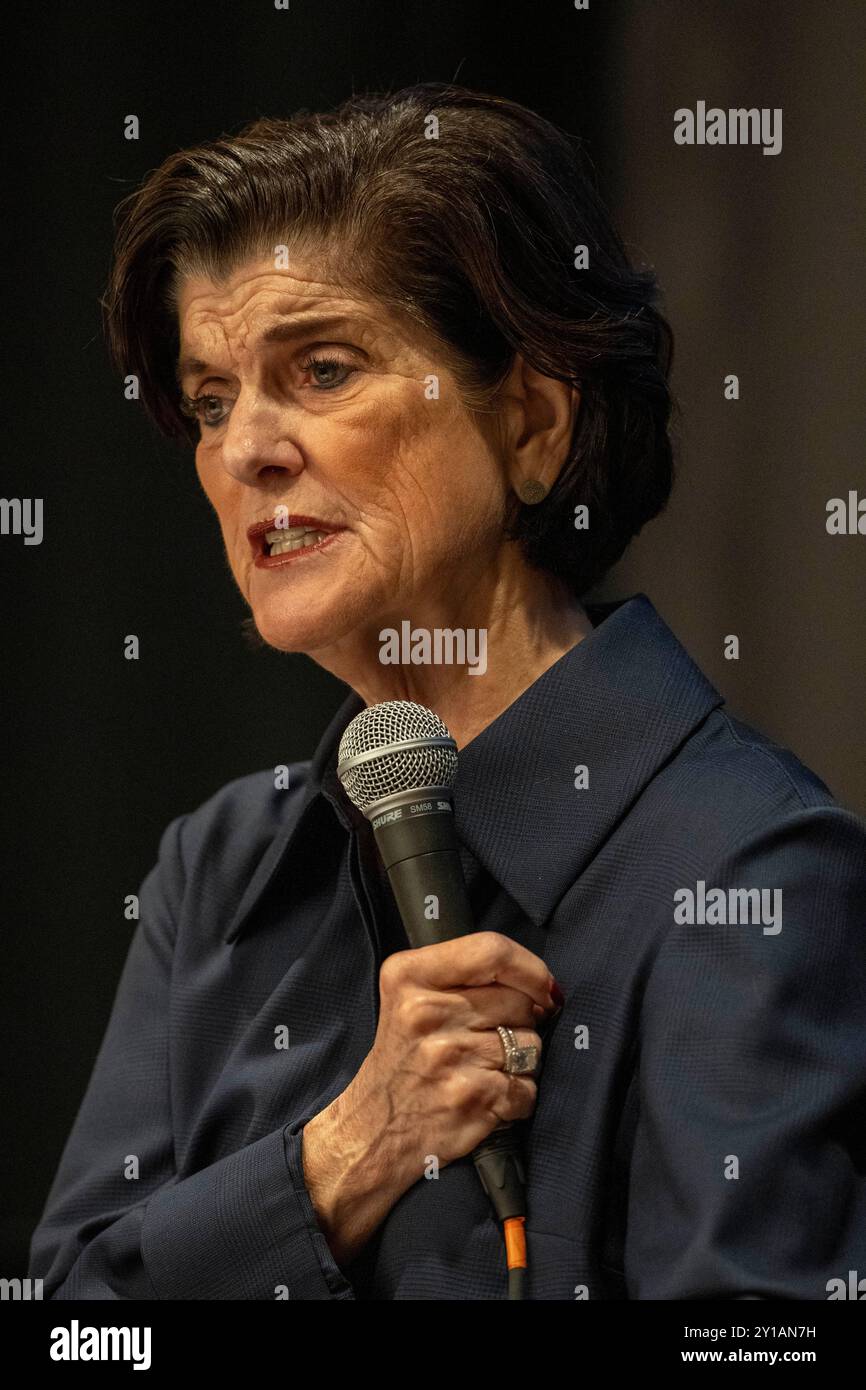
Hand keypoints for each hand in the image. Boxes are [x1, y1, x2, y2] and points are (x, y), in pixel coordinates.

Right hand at [303, 932, 557, 1264]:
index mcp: (409, 976)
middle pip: (519, 1000)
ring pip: (531, 1044)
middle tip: (490, 1039)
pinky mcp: (472, 1099)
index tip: (542, 988)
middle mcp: (427, 1012)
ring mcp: (450, 1057)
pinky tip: (488, 1097)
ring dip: (521, 1060)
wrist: (372, 1131)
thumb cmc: (402, 1058)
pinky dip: (518, 1095)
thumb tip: (546, 988)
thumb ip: (466, 976)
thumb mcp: (410, 995)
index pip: (491, 950)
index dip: (530, 969)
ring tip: (485, 1068)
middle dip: (521, 1021)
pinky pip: (528, 1086)